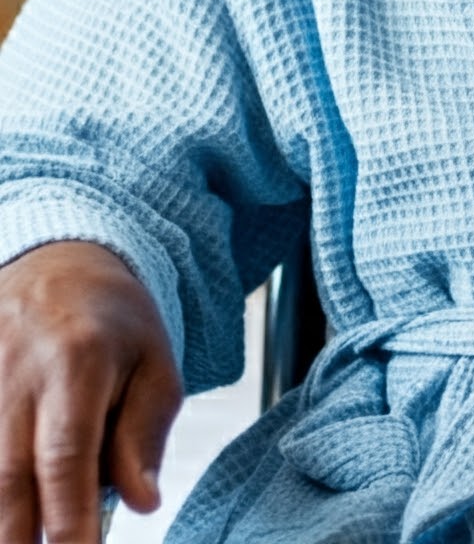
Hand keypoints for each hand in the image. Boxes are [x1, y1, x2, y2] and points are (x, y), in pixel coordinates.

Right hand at [0, 240, 181, 543]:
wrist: (61, 263)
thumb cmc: (114, 323)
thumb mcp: (154, 363)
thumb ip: (144, 434)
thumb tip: (143, 502)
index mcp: (78, 359)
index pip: (66, 454)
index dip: (67, 516)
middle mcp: (15, 370)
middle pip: (7, 474)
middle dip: (20, 533)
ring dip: (1, 514)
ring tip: (27, 535)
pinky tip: (7, 505)